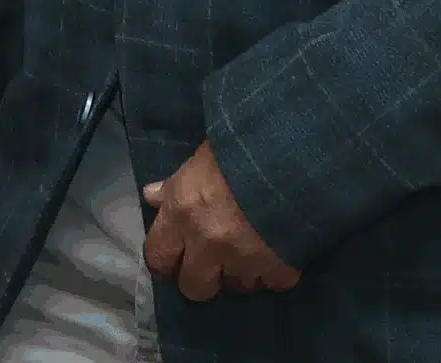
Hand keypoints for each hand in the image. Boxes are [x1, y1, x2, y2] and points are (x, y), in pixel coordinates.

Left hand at [142, 143, 300, 300]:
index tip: (173, 261)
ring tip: (250, 250)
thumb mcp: (197, 161)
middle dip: (203, 278)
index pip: (157, 257)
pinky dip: (274, 272)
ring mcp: (243, 260)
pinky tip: (277, 252)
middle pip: (194, 288)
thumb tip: (151, 196)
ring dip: (242, 272)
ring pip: (237, 286)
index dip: (165, 262)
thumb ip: (173, 186)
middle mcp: (207, 244)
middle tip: (213, 263)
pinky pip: (272, 283)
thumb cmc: (237, 151)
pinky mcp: (277, 268)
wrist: (289, 157)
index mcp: (182, 214)